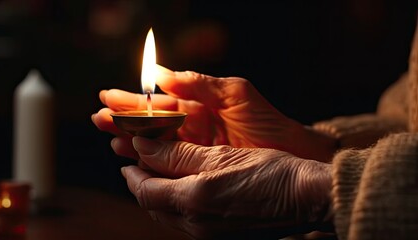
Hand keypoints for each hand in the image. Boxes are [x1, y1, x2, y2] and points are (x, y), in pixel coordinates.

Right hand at [92, 65, 335, 160]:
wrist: (293, 154)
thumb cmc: (268, 121)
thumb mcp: (236, 93)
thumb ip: (199, 83)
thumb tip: (160, 73)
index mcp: (199, 105)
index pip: (160, 102)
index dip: (134, 99)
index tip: (108, 96)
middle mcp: (193, 126)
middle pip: (151, 123)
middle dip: (125, 119)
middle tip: (99, 118)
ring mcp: (195, 148)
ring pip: (155, 143)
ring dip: (131, 139)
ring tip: (110, 137)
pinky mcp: (200, 167)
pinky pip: (169, 162)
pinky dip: (148, 158)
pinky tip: (131, 156)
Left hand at [120, 137, 332, 238]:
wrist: (306, 197)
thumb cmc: (270, 171)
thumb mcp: (220, 155)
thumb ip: (177, 154)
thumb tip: (143, 147)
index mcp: (192, 200)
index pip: (144, 190)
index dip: (132, 174)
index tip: (127, 158)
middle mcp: (196, 224)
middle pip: (154, 206)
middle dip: (141, 185)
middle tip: (139, 165)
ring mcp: (209, 234)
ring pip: (169, 215)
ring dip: (158, 195)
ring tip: (159, 175)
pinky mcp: (222, 236)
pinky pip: (188, 221)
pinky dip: (178, 204)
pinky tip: (185, 190)